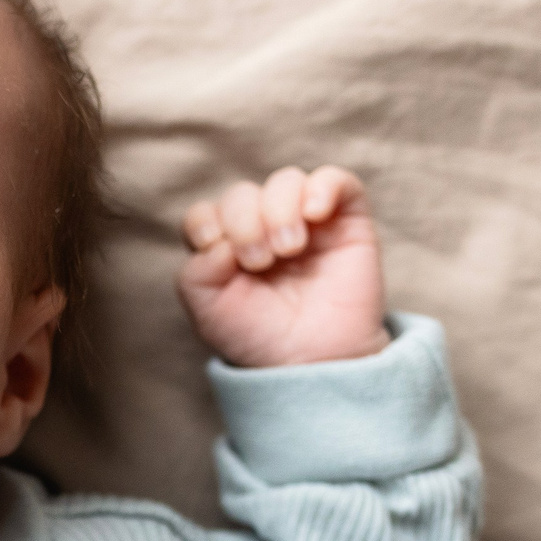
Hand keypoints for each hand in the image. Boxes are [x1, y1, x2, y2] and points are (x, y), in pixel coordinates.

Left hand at [177, 166, 389, 366]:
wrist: (314, 360)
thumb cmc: (261, 335)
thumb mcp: (209, 312)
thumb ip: (196, 273)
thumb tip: (217, 242)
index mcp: (225, 245)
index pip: (204, 212)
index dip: (205, 223)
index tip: (216, 251)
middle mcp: (262, 226)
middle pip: (241, 194)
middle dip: (244, 224)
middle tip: (260, 262)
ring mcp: (303, 220)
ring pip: (285, 181)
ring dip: (279, 211)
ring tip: (289, 249)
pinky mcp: (345, 219)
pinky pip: (335, 180)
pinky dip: (322, 188)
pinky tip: (314, 215)